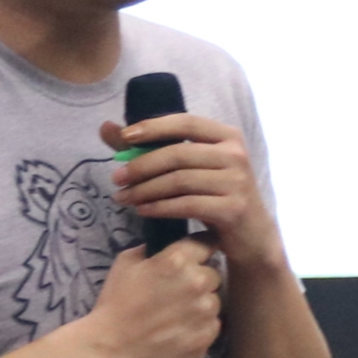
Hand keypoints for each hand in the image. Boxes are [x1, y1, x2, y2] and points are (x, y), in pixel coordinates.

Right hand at [74, 232, 223, 357]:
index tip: (198, 257)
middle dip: (199, 281)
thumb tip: (161, 248)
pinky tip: (179, 332)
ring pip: (214, 302)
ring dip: (201, 306)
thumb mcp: (124, 264)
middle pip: (213, 275)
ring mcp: (204, 312)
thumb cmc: (114, 305)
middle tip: (179, 294)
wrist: (111, 350)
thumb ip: (150, 250)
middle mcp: (197, 283)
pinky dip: (200, 327)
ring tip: (177, 316)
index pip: (208, 243)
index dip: (203, 249)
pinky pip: (212, 326)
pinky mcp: (206, 337)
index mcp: (177, 261)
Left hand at [100, 111, 284, 274]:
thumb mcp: (191, 168)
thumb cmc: (215, 195)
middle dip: (142, 165)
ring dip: (145, 190)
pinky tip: (142, 211)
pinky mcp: (233, 209)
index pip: (185, 122)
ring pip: (179, 181)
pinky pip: (187, 205)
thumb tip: (107, 126)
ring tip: (124, 198)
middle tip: (116, 178)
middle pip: (178, 154)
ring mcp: (237, 182)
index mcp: (227, 136)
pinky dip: (160, 208)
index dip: (153, 127)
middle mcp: (236, 154)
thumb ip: (151, 147)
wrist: (251, 235)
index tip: (124, 137)